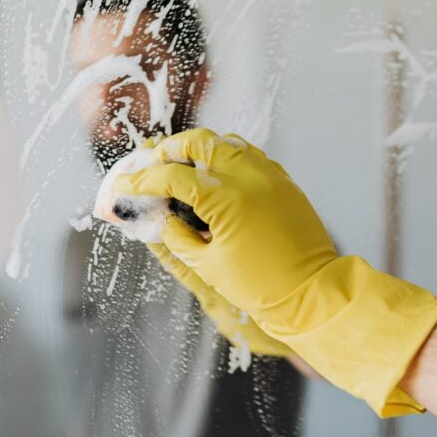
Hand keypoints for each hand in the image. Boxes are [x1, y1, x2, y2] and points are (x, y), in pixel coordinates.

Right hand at [117, 128, 436, 415]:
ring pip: (227, 142)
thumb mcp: (207, 265)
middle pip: (200, 141)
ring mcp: (271, 176)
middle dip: (170, 149)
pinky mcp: (285, 182)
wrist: (312, 294)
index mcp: (227, 199)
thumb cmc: (261, 287)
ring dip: (200, 148)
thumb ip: (178, 236)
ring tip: (181, 165)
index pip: (172, 176)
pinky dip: (228, 158)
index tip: (125, 185)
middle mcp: (250, 178)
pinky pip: (251, 156)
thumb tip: (162, 217)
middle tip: (153, 164)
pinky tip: (215, 175)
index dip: (142, 181)